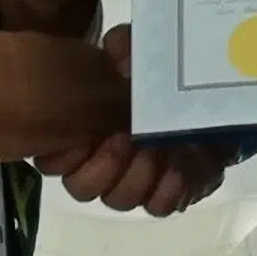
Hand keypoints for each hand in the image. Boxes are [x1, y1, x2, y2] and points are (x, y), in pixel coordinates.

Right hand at [35, 26, 229, 216]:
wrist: (204, 101)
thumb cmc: (158, 79)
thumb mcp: (139, 55)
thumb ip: (123, 48)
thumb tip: (118, 54)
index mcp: (81, 133)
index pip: (52, 160)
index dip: (63, 155)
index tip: (86, 133)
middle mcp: (98, 164)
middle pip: (81, 187)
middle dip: (104, 168)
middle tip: (126, 140)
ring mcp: (131, 182)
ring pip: (118, 200)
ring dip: (136, 178)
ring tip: (158, 151)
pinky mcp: (163, 194)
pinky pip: (157, 207)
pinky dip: (166, 191)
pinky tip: (179, 170)